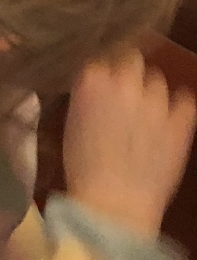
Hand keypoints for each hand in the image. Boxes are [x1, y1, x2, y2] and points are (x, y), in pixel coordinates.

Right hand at [64, 49, 195, 237]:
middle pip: (133, 58)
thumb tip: (100, 79)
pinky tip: (171, 119)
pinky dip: (179, 107)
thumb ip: (88, 91)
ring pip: (158, 80)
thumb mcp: (73, 118)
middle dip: (129, 73)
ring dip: (151, 92)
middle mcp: (125, 81)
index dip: (105, 68)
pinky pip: (186, 100)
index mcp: (92, 78)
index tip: (104, 81)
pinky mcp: (181, 122)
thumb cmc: (83, 166)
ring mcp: (156, 101)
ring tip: (147, 116)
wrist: (114, 206)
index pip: (103, 53)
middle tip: (125, 95)